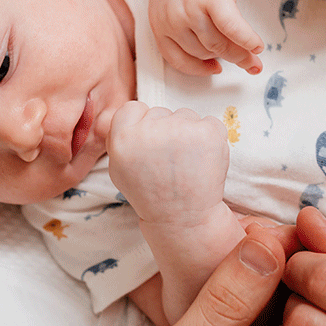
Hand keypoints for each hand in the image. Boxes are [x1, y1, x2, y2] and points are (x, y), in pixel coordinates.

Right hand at [107, 101, 230, 225]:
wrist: (183, 218)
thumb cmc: (150, 193)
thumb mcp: (118, 169)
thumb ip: (116, 138)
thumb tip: (118, 113)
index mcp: (124, 138)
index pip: (133, 108)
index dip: (142, 125)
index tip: (149, 144)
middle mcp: (151, 130)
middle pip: (161, 112)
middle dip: (165, 131)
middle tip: (168, 160)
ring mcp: (182, 129)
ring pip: (185, 115)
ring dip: (187, 133)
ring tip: (185, 162)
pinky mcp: (209, 132)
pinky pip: (208, 122)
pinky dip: (208, 138)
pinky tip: (202, 159)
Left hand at [151, 0, 263, 75]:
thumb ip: (183, 25)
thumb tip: (210, 58)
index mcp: (157, 20)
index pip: (175, 58)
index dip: (197, 68)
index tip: (215, 69)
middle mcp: (170, 17)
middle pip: (203, 52)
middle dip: (228, 60)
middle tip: (248, 62)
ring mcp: (189, 8)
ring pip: (219, 45)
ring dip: (241, 53)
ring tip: (255, 55)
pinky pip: (233, 30)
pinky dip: (248, 40)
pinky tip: (258, 45)